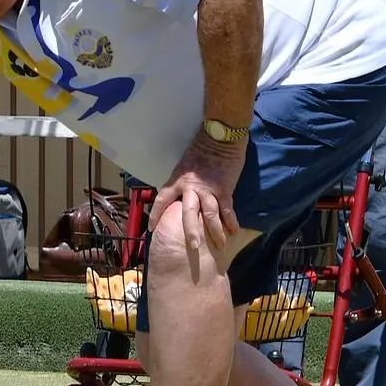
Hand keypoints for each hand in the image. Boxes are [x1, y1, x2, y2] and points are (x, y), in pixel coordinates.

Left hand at [150, 136, 242, 252]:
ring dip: (215, 232)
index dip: (156, 213)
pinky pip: (227, 209)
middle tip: (193, 248)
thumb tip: (179, 195)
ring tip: (219, 247)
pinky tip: (233, 232)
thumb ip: (181, 182)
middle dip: (190, 231)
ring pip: (210, 215)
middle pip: (188, 213)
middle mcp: (191, 187)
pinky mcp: (224, 189)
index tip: (152, 227)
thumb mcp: (184, 165)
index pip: (162, 199)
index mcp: (178, 180)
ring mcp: (209, 190)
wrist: (219, 137)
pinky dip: (231, 221)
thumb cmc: (201, 149)